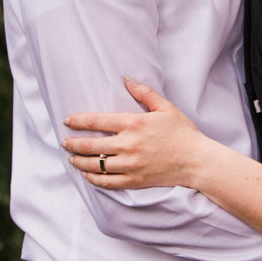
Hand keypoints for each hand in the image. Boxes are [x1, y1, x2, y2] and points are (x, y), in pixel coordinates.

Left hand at [62, 77, 201, 189]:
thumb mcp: (165, 107)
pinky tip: (88, 175)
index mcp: (133, 123)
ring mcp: (130, 164)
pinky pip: (107, 182)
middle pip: (90, 145)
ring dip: (79, 162)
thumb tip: (125, 79)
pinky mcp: (134, 180)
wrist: (196, 160)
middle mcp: (128, 145)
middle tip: (65, 142)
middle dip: (72, 143)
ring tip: (72, 159)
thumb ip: (144, 92)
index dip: (77, 121)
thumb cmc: (182, 132)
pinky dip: (94, 179)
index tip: (68, 121)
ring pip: (95, 165)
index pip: (96, 121)